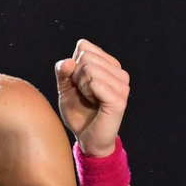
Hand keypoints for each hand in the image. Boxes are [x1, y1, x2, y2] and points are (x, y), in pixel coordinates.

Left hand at [54, 40, 130, 157]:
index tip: (79, 84)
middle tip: (84, 94)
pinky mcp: (119, 98)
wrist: (87, 139)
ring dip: (82, 86)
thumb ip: (63, 71)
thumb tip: (68, 61)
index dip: (73, 65)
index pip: (84, 46)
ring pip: (89, 68)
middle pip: (85, 56)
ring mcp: (122, 84)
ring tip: (90, 100)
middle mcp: (120, 72)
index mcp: (110, 65)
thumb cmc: (78, 113)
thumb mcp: (65, 88)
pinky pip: (94, 83)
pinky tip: (94, 104)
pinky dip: (87, 93)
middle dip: (76, 76)